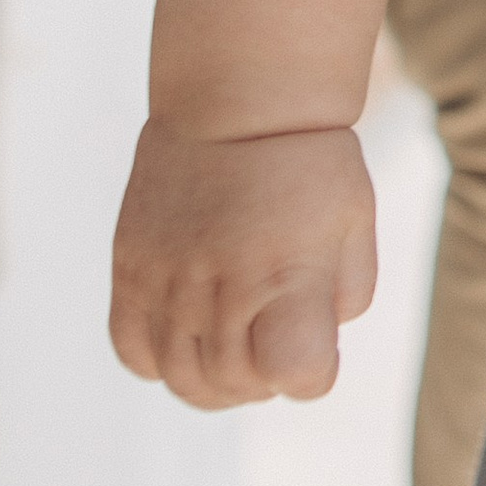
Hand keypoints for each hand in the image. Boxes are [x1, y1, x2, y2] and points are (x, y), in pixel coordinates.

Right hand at [109, 115, 375, 407]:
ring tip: (237, 346)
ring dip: (216, 382)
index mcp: (286, 275)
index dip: (315, 375)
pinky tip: (190, 335)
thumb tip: (313, 352)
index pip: (298, 375)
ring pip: (183, 379)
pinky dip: (161, 362)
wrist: (237, 101)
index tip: (318, 348)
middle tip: (276, 343)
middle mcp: (222, 287)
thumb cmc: (309, 162)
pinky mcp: (131, 269)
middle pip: (237, 384)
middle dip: (267, 380)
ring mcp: (168, 281)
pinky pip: (133, 351)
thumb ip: (345, 298)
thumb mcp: (354, 223)